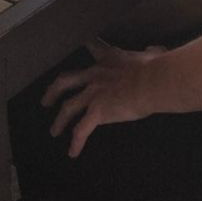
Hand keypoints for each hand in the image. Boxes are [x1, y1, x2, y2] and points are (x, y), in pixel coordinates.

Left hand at [42, 40, 162, 157]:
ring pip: (68, 108)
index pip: (92, 48)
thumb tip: (155, 50)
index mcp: (109, 59)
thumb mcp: (152, 56)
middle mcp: (95, 75)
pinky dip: (76, 142)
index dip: (84, 48)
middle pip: (66, 81)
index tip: (77, 48)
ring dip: (59, 120)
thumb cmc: (155, 68)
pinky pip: (82, 130)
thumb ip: (151, 53)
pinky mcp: (97, 112)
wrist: (152, 82)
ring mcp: (93, 94)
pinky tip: (73, 152)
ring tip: (54, 130)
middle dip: (53, 91)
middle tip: (46, 100)